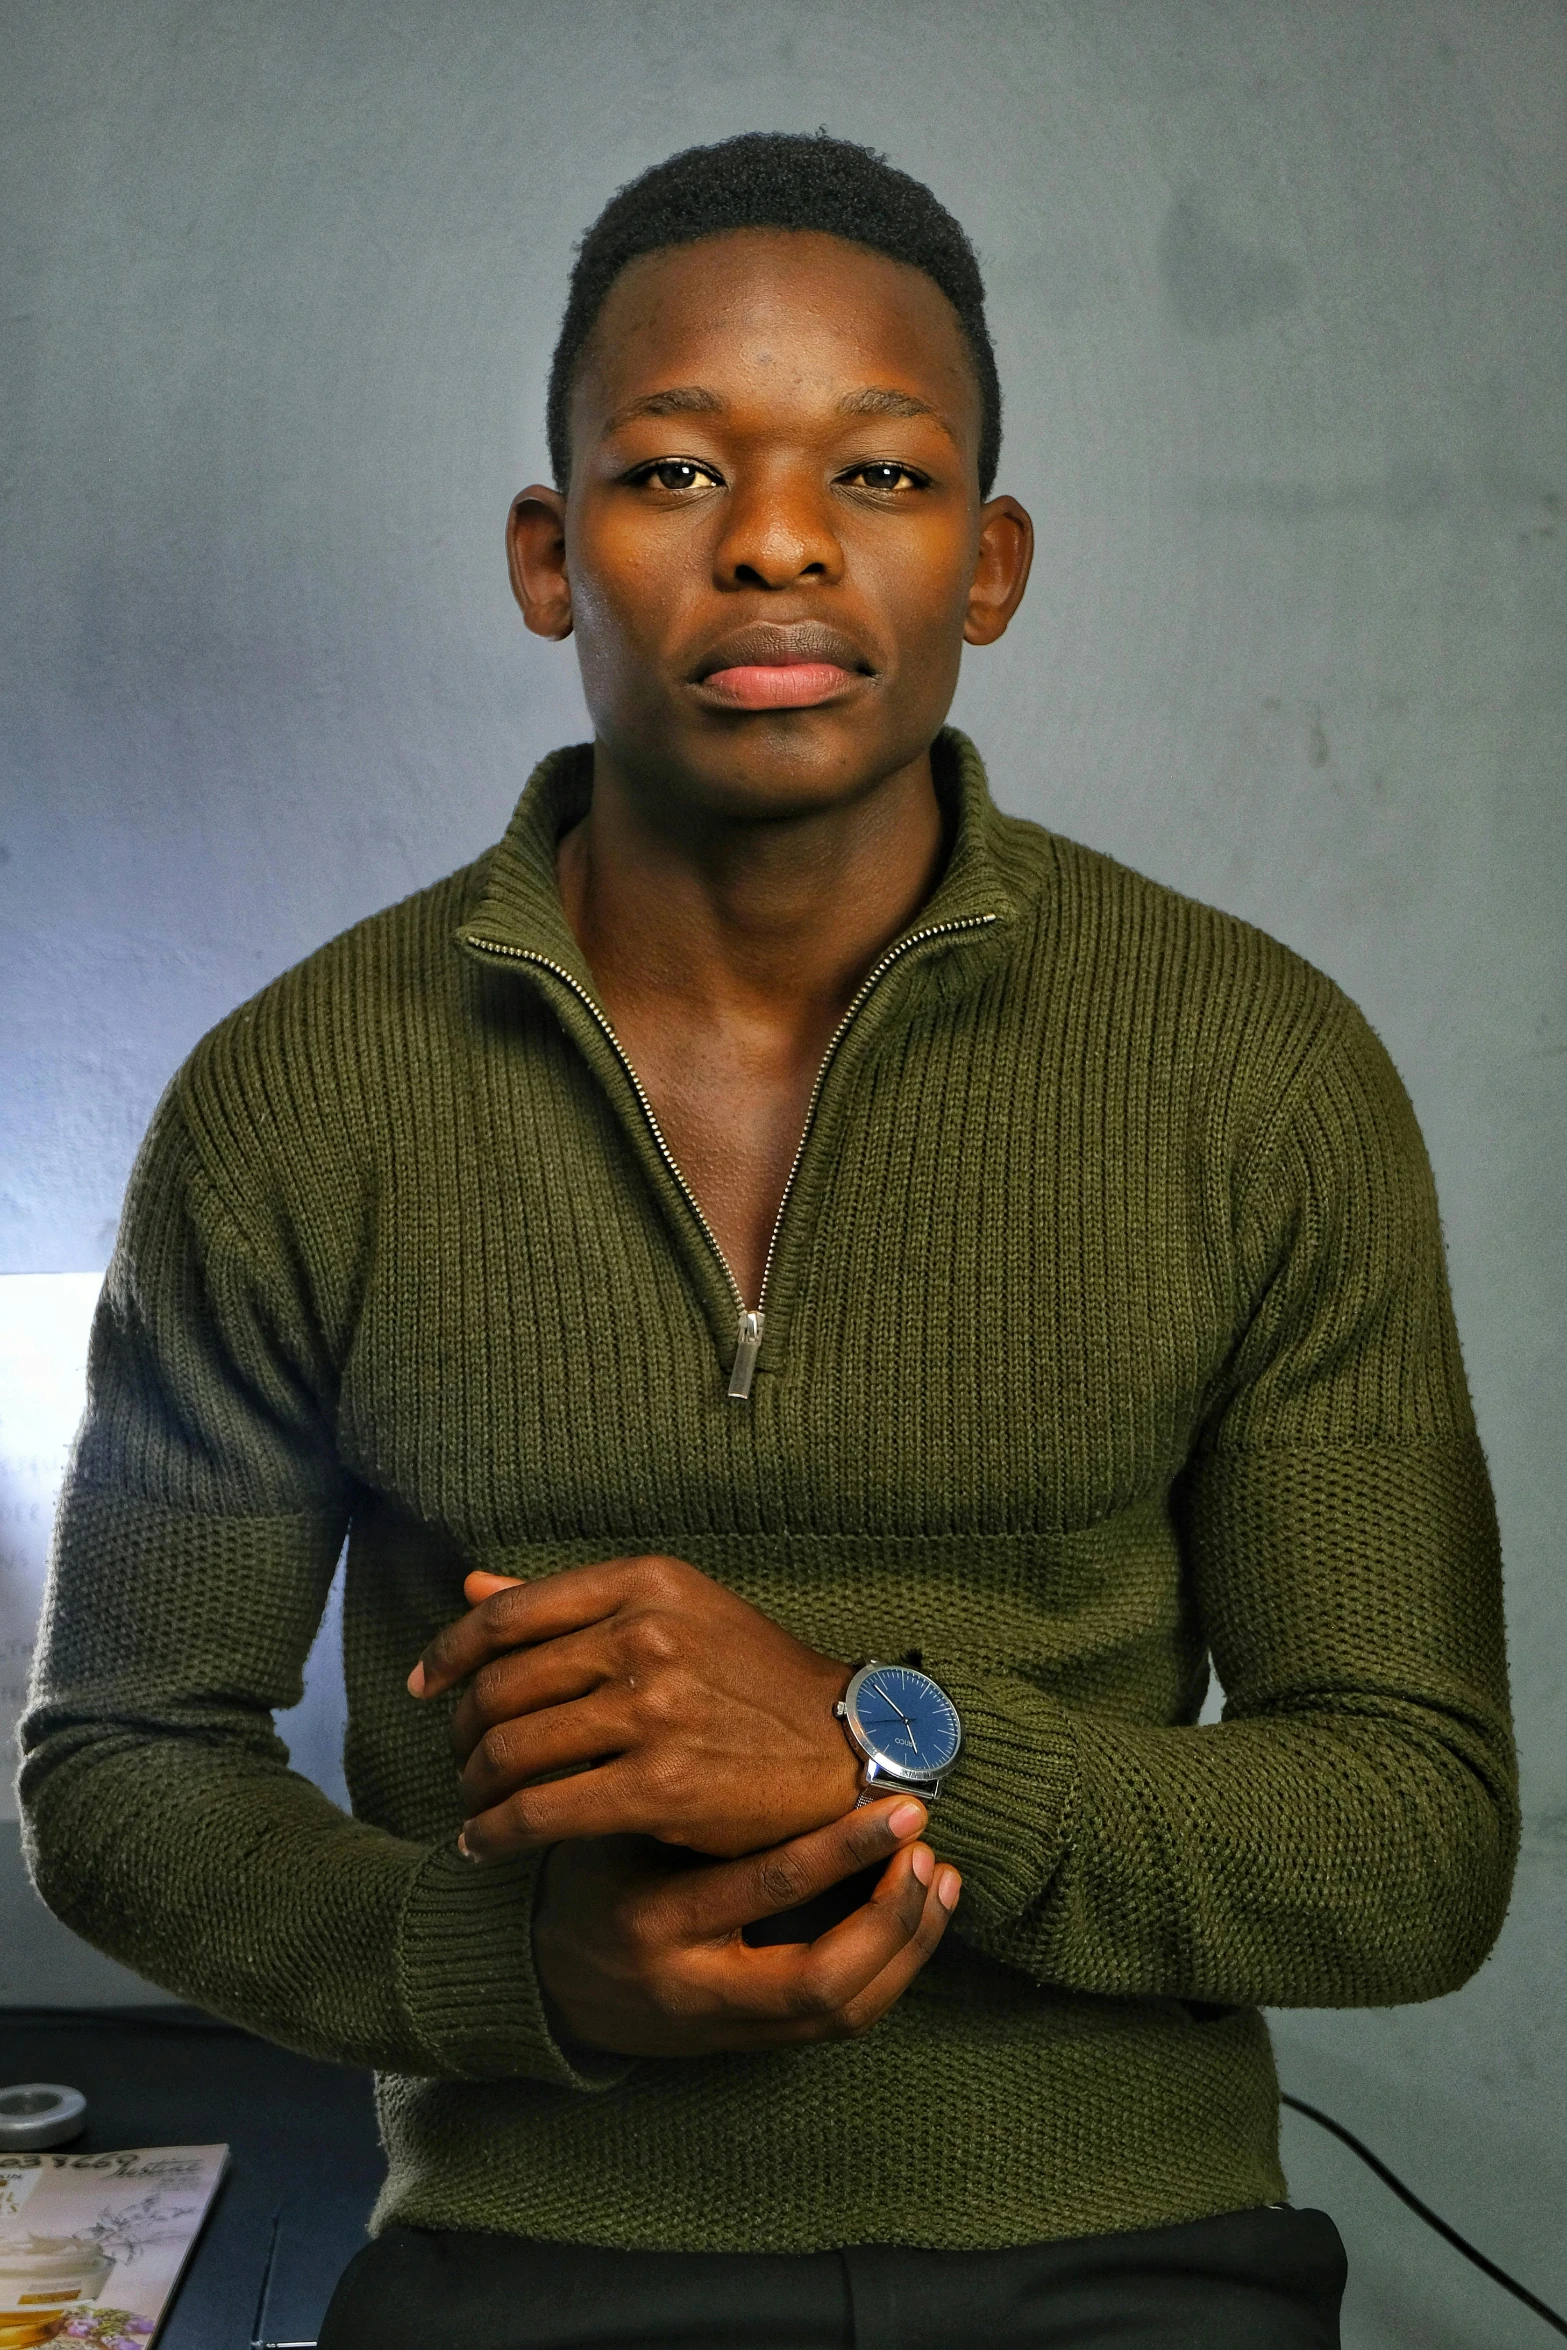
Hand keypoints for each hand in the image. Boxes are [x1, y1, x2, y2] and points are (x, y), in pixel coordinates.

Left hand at [408, 1556, 860, 1859]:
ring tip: (474, 1804)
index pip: (508, 1614)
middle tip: (459, 1760)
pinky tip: (486, 1847)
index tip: (425, 1684)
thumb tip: (472, 1584)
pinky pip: (540, 1813)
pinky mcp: (660, 1785)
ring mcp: (652, 1710)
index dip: (450, 1652)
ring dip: (474, 1786)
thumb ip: (573, 1604)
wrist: (846, 1745)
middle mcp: (644, 1635)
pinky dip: (496, 1835)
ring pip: (511, 1750)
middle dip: (461, 1730)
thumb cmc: (756, 1680)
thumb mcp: (676, 1611)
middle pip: (500, 1686)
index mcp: (644, 1583)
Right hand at [532, 1795, 960, 2056]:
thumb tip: (740, 1709)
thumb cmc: (585, 1875)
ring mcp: (724, 2027)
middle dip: (889, 1919)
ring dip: (905, 1949)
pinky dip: (891, 1973)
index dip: (842, 1849)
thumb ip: (663, 1784)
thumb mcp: (604, 1826)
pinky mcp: (748, 2045)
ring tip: (941, 1880)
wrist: (543, 1984)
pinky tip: (919, 1919)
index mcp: (653, 1919)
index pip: (764, 1888)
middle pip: (818, 1980)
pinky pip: (838, 2024)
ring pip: (840, 2013)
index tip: (897, 1803)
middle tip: (930, 1852)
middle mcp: (691, 1987)